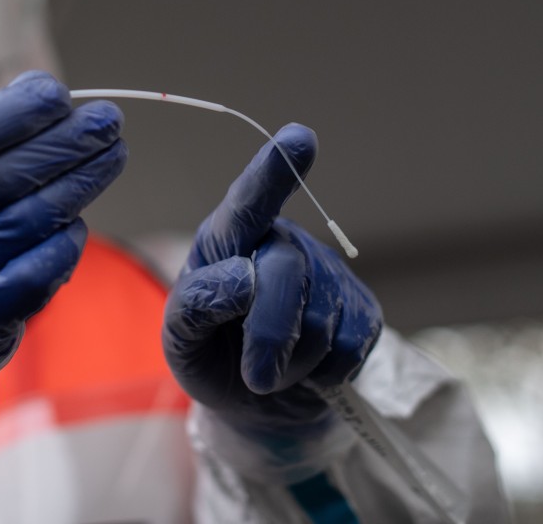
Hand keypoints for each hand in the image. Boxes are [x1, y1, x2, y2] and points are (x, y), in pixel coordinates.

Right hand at [0, 71, 126, 403]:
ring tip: (112, 154)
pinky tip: (78, 222)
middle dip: (63, 144)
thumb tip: (38, 93)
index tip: (56, 94)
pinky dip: (64, 244)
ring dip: (78, 184)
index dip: (9, 115)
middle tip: (107, 120)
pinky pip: (34, 275)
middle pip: (0, 180)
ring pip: (26, 223)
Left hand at [162, 124, 381, 431]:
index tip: (299, 138)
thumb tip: (244, 278)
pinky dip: (325, 372)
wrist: (255, 404)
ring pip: (320, 317)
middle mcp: (279, 243)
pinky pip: (353, 342)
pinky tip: (309, 368)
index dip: (273, 171)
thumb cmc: (210, 356)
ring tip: (274, 368)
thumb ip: (195, 306)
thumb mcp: (181, 339)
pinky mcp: (361, 308)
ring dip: (292, 362)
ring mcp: (326, 272)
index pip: (247, 203)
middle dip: (267, 334)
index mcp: (226, 241)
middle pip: (285, 271)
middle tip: (255, 376)